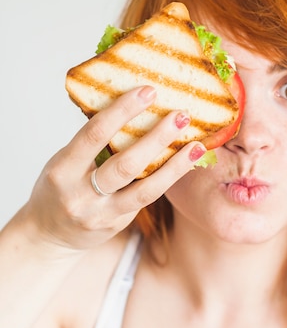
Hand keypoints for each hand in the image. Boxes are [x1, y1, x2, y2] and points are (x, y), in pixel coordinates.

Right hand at [25, 86, 205, 250]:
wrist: (49, 236)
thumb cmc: (59, 188)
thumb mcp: (64, 162)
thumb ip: (91, 142)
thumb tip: (129, 105)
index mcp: (62, 170)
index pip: (94, 134)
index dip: (123, 111)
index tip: (148, 92)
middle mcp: (81, 195)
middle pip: (126, 165)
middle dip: (157, 138)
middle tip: (181, 116)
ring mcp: (101, 214)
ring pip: (146, 190)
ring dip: (175, 166)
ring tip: (197, 146)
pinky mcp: (118, 224)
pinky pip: (147, 199)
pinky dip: (168, 179)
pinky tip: (184, 163)